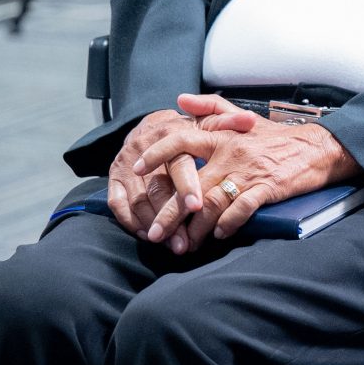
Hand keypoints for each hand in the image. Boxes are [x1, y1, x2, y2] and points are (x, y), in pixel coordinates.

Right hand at [105, 108, 227, 239]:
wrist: (150, 124)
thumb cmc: (189, 129)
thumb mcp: (208, 121)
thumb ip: (229, 122)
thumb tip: (250, 120)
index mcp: (170, 133)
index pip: (179, 163)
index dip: (187, 185)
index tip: (198, 206)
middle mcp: (144, 148)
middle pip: (158, 188)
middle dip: (172, 216)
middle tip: (185, 241)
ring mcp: (125, 164)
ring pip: (138, 200)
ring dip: (154, 225)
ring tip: (173, 244)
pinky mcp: (113, 177)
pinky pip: (117, 204)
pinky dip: (131, 221)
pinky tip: (148, 235)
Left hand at [132, 95, 354, 252]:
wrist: (319, 148)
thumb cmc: (277, 137)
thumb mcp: (243, 117)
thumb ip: (210, 108)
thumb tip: (180, 100)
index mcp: (223, 137)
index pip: (180, 141)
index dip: (156, 156)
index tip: (138, 171)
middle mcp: (231, 154)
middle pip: (189, 186)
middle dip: (168, 214)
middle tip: (154, 233)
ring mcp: (249, 172)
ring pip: (211, 204)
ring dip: (194, 228)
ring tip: (183, 244)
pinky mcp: (267, 188)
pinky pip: (240, 210)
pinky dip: (226, 224)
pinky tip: (218, 234)